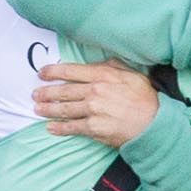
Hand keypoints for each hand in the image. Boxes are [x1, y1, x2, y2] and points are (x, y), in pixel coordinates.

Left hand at [33, 59, 157, 148]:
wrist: (154, 124)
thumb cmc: (146, 100)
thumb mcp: (133, 75)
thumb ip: (114, 66)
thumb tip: (99, 63)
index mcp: (103, 75)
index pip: (72, 71)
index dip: (53, 71)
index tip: (42, 73)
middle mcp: (95, 91)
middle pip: (64, 90)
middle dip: (47, 92)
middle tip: (36, 94)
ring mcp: (93, 110)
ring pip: (64, 109)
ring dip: (48, 109)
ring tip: (38, 109)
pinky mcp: (94, 128)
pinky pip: (72, 127)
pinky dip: (59, 127)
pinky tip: (50, 127)